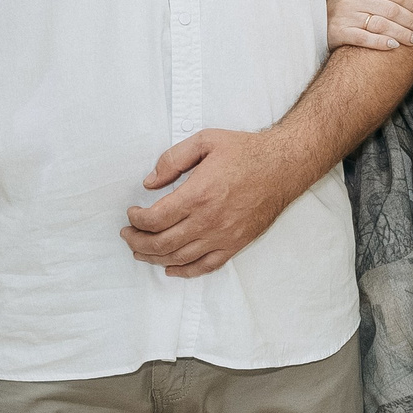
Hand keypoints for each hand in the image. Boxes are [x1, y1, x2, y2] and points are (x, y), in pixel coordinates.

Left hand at [123, 128, 303, 276]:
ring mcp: (223, 236)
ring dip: (154, 258)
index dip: (136, 220)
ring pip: (179, 258)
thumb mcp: (205, 141)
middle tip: (128, 235)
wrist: (284, 166)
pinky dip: (185, 271)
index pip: (154, 219)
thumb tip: (150, 182)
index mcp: (197, 194)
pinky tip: (171, 268)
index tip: (132, 214)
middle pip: (160, 244)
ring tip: (141, 251)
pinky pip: (206, 266)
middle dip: (137, 242)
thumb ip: (172, 159)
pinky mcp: (235, 243)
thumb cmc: (247, 152)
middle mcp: (208, 220)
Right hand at [326, 0, 412, 52]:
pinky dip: (381, 42)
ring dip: (401, 33)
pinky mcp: (339, 32)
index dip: (411, 3)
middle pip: (390, 9)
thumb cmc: (347, 4)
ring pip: (381, 24)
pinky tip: (394, 46)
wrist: (318, 21)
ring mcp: (345, 16)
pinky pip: (364, 38)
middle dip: (410, 21)